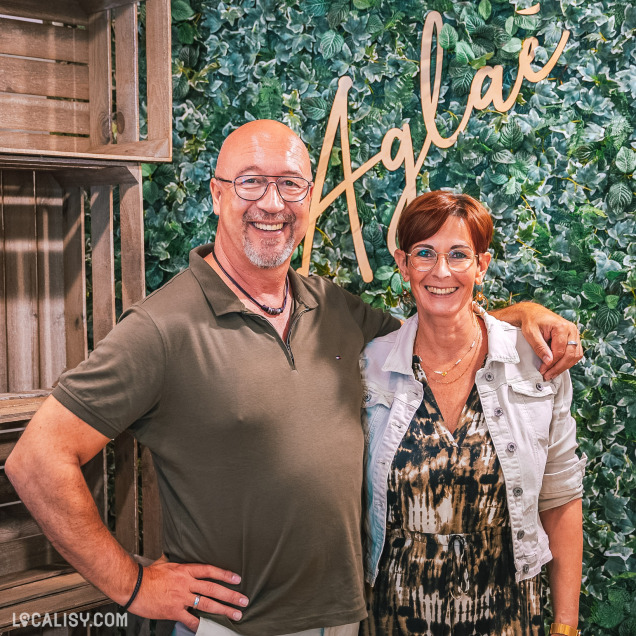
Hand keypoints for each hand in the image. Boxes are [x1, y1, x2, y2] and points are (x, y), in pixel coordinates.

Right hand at [127, 559, 247, 629]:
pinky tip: (209, 628)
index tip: (237, 579)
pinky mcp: (174, 611)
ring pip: (207, 604)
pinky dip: (200, 625)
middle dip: (231, 595)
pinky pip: (191, 620)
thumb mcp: (167, 563)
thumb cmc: (148, 574)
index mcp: (186, 570)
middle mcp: (186, 583)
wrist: (134, 586)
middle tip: (244, 600)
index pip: (210, 571)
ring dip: (223, 610)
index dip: (225, 575)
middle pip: (214, 588)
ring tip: (235, 614)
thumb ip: (179, 564)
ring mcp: (181, 598)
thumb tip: (185, 560)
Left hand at [519, 306, 582, 380]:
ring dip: (565, 366)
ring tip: (552, 373)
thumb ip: (540, 347)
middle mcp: (571, 329)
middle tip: (548, 375)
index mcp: (561, 327)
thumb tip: (548, 361)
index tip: (543, 370)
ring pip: (575, 355)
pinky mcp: (573, 337)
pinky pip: (575, 352)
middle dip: (559, 367)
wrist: (533, 313)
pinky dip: (567, 361)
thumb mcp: (531, 333)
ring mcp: (574, 333)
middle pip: (570, 354)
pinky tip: (558, 367)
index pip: (560, 351)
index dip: (552, 363)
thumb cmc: (531, 321)